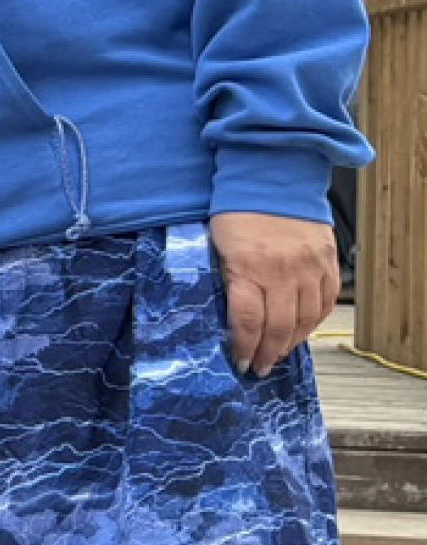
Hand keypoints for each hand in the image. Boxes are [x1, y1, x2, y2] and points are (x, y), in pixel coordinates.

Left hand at [207, 210, 337, 377]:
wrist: (272, 176)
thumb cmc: (235, 209)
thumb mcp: (216, 244)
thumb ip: (225, 278)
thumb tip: (225, 313)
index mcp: (249, 266)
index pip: (247, 320)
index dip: (243, 346)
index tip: (239, 361)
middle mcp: (283, 272)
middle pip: (279, 327)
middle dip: (266, 353)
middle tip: (257, 367)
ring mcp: (309, 267)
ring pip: (305, 319)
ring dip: (291, 343)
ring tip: (277, 355)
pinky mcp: (327, 262)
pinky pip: (325, 302)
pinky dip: (313, 322)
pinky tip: (301, 332)